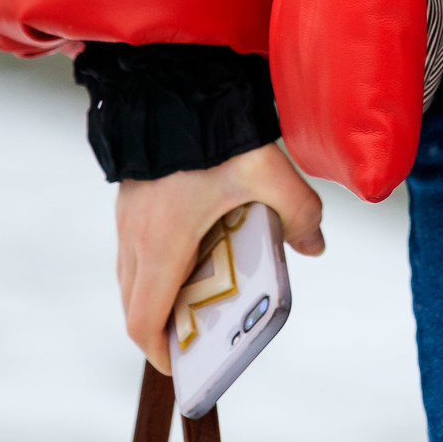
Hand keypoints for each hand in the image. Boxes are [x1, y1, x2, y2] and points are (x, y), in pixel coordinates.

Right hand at [115, 142, 323, 370]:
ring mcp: (127, 215)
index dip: (161, 352)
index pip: (143, 322)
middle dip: (165, 325)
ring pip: (133, 274)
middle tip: (203, 327)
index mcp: (161, 245)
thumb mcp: (268, 171)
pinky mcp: (130, 194)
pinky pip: (135, 245)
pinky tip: (199, 239)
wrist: (174, 79)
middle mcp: (134, 236)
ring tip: (208, 285)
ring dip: (161, 290)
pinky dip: (158, 260)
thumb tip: (315, 246)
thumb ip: (299, 211)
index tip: (184, 362)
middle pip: (136, 304)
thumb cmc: (215, 131)